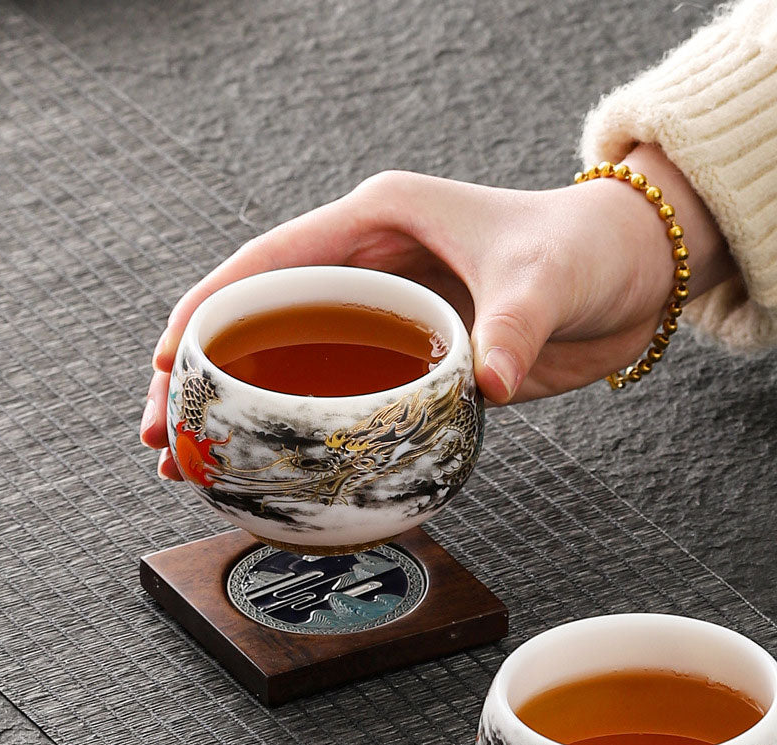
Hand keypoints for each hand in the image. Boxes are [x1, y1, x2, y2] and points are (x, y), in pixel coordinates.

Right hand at [141, 144, 734, 478]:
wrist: (633, 273)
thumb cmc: (587, 248)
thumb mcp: (544, 277)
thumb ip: (511, 329)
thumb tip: (485, 383)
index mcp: (377, 222)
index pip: (266, 265)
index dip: (207, 313)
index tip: (165, 366)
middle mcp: (370, 266)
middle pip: (262, 323)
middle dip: (206, 376)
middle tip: (165, 440)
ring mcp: (389, 316)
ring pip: (295, 364)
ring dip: (247, 412)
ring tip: (199, 464)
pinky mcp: (416, 356)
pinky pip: (347, 393)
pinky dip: (311, 428)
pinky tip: (286, 466)